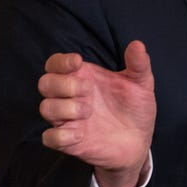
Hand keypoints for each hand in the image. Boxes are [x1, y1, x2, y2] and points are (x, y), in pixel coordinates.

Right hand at [38, 41, 155, 186]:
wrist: (140, 140)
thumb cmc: (135, 108)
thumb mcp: (141, 83)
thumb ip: (139, 64)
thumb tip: (137, 44)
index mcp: (83, 77)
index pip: (55, 63)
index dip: (60, 61)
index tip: (78, 62)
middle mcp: (71, 97)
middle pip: (45, 83)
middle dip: (63, 84)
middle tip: (88, 90)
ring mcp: (68, 120)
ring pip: (46, 108)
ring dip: (64, 108)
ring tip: (88, 111)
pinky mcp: (70, 142)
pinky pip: (49, 138)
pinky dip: (61, 135)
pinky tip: (81, 134)